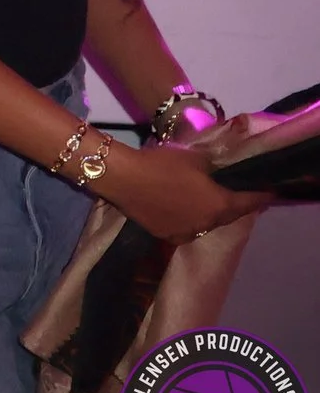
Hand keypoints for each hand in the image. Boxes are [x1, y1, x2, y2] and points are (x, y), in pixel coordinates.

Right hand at [99, 143, 270, 241]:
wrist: (123, 177)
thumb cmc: (162, 164)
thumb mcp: (196, 157)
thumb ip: (215, 165)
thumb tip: (224, 167)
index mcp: (220, 205)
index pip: (250, 202)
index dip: (261, 196)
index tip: (270, 192)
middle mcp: (207, 224)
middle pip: (228, 215)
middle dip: (235, 205)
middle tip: (237, 194)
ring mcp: (186, 233)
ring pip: (206, 224)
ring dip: (210, 214)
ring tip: (207, 202)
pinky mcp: (165, 235)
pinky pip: (186, 228)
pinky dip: (190, 219)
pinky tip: (183, 210)